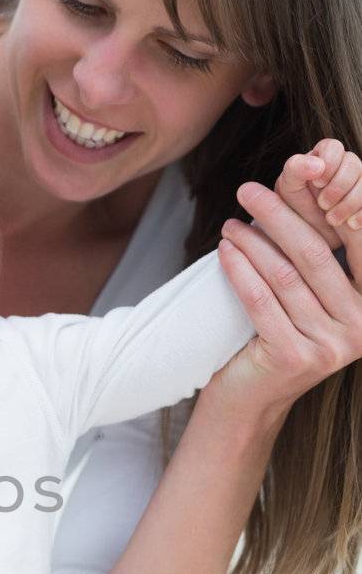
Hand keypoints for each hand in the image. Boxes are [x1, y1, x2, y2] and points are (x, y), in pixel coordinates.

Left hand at [212, 139, 361, 417]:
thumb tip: (307, 187)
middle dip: (278, 216)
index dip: (325, 206)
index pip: (356, 242)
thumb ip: (321, 256)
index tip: (296, 176)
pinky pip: (260, 300)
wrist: (252, 397)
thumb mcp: (310, 296)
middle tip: (248, 190)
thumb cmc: (280, 334)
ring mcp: (331, 345)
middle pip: (315, 255)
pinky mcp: (295, 356)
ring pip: (284, 276)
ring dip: (253, 241)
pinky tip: (224, 250)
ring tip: (230, 222)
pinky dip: (239, 270)